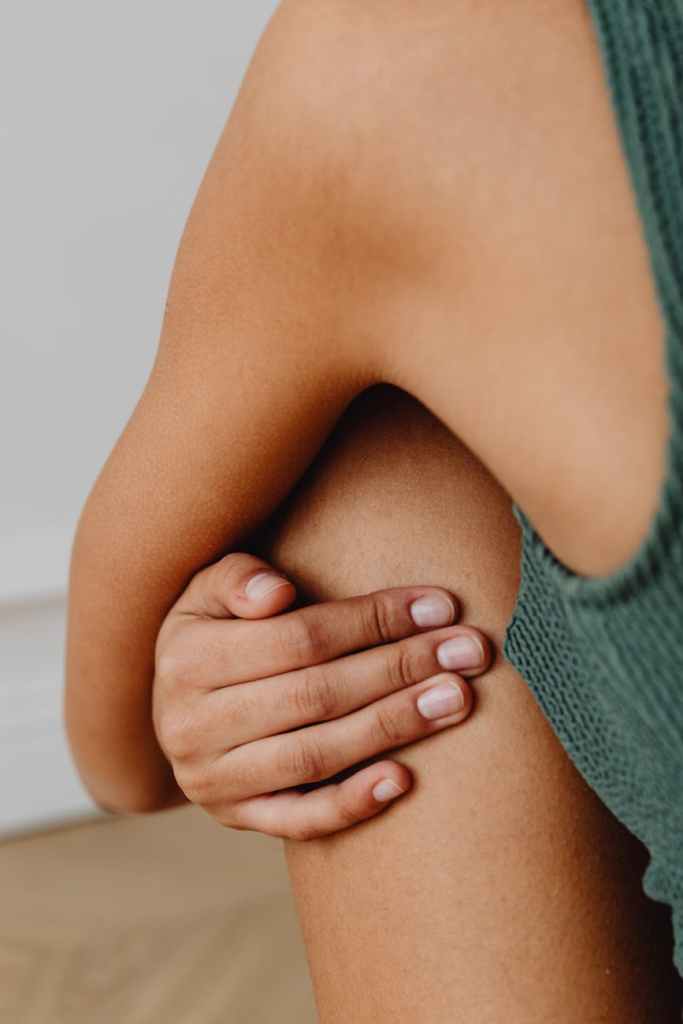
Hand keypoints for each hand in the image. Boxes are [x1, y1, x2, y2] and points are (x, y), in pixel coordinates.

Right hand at [153, 553, 492, 839]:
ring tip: (455, 699)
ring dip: (393, 726)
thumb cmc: (211, 632)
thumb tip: (278, 594)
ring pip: (317, 755)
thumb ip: (238, 578)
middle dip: (400, 668)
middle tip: (467, 652)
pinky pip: (300, 820)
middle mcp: (192, 725)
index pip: (299, 638)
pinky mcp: (237, 818)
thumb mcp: (206, 591)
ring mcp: (213, 780)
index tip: (438, 605)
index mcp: (188, 658)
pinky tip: (404, 779)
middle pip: (317, 695)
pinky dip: (352, 803)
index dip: (372, 620)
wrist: (173, 705)